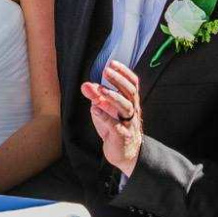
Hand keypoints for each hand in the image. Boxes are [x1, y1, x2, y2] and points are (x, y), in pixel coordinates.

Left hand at [80, 60, 143, 177]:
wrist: (124, 153)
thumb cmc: (115, 126)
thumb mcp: (103, 109)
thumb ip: (95, 96)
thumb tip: (85, 85)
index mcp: (130, 101)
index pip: (132, 83)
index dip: (124, 72)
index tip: (112, 63)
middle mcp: (132, 110)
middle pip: (131, 92)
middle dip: (119, 80)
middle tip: (107, 71)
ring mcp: (128, 123)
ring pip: (127, 107)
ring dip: (114, 97)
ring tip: (101, 90)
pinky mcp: (121, 136)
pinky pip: (115, 126)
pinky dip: (105, 117)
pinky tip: (95, 109)